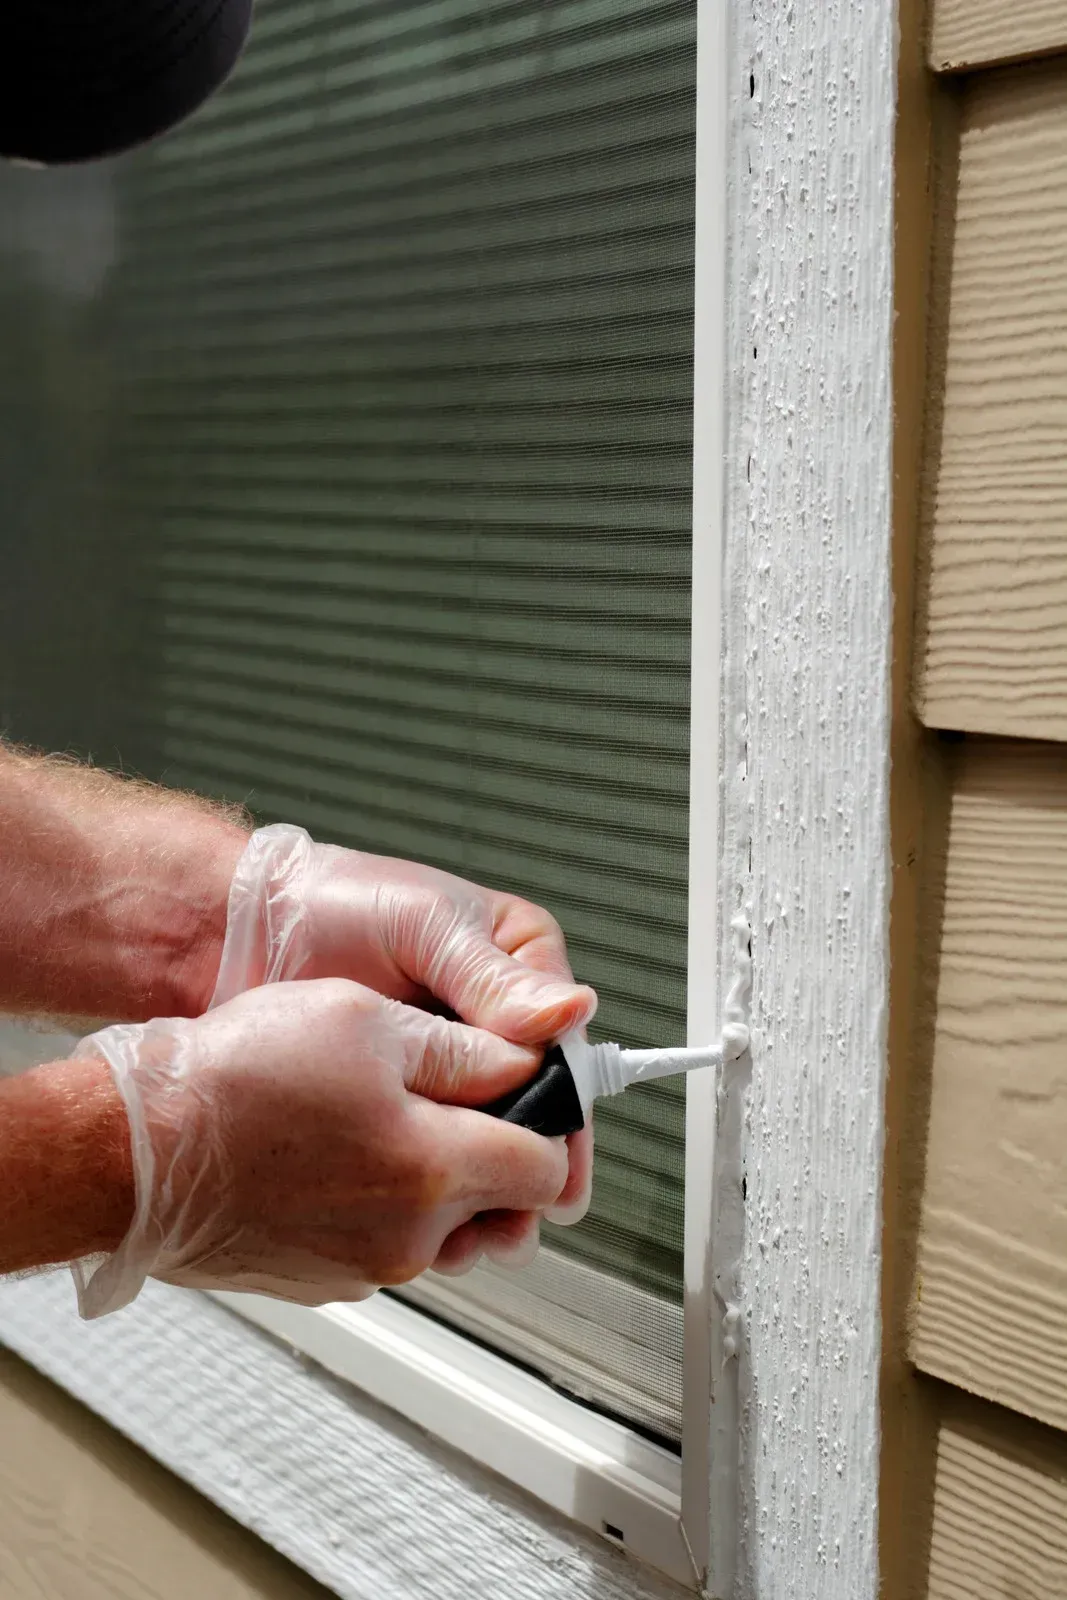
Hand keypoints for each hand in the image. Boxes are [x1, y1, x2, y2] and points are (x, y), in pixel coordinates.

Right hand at [72, 980, 571, 1317]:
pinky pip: (386, 1243)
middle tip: (448, 1101)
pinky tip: (333, 1154)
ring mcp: (365, 1268)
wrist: (133, 1148)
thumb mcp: (365, 1020)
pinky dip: (378, 1206)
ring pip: (443, 1227)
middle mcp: (410, 1236)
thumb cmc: (235, 1079)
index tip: (527, 1094)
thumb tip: (525, 1061)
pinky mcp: (324, 1281)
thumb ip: (465, 1049)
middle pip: (502, 1207)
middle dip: (493, 1156)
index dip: (546, 1122)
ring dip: (433, 1182)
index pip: (548, 1169)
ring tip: (377, 1121)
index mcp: (435, 1168)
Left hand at [209, 825, 597, 1242]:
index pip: (563, 1047)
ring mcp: (447, 1063)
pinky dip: (438, 1178)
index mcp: (517, 964)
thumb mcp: (423, 926)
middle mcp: (492, 1018)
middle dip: (529, 1157)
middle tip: (525, 1207)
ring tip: (482, 1221)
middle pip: (534, 1102)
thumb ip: (490, 976)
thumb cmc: (334, 904)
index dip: (564, 1107)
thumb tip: (572, 1011)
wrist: (242, 931)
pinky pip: (436, 1146)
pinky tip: (435, 1206)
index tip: (558, 1154)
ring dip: (486, 1179)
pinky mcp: (404, 1097)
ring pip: (488, 1134)